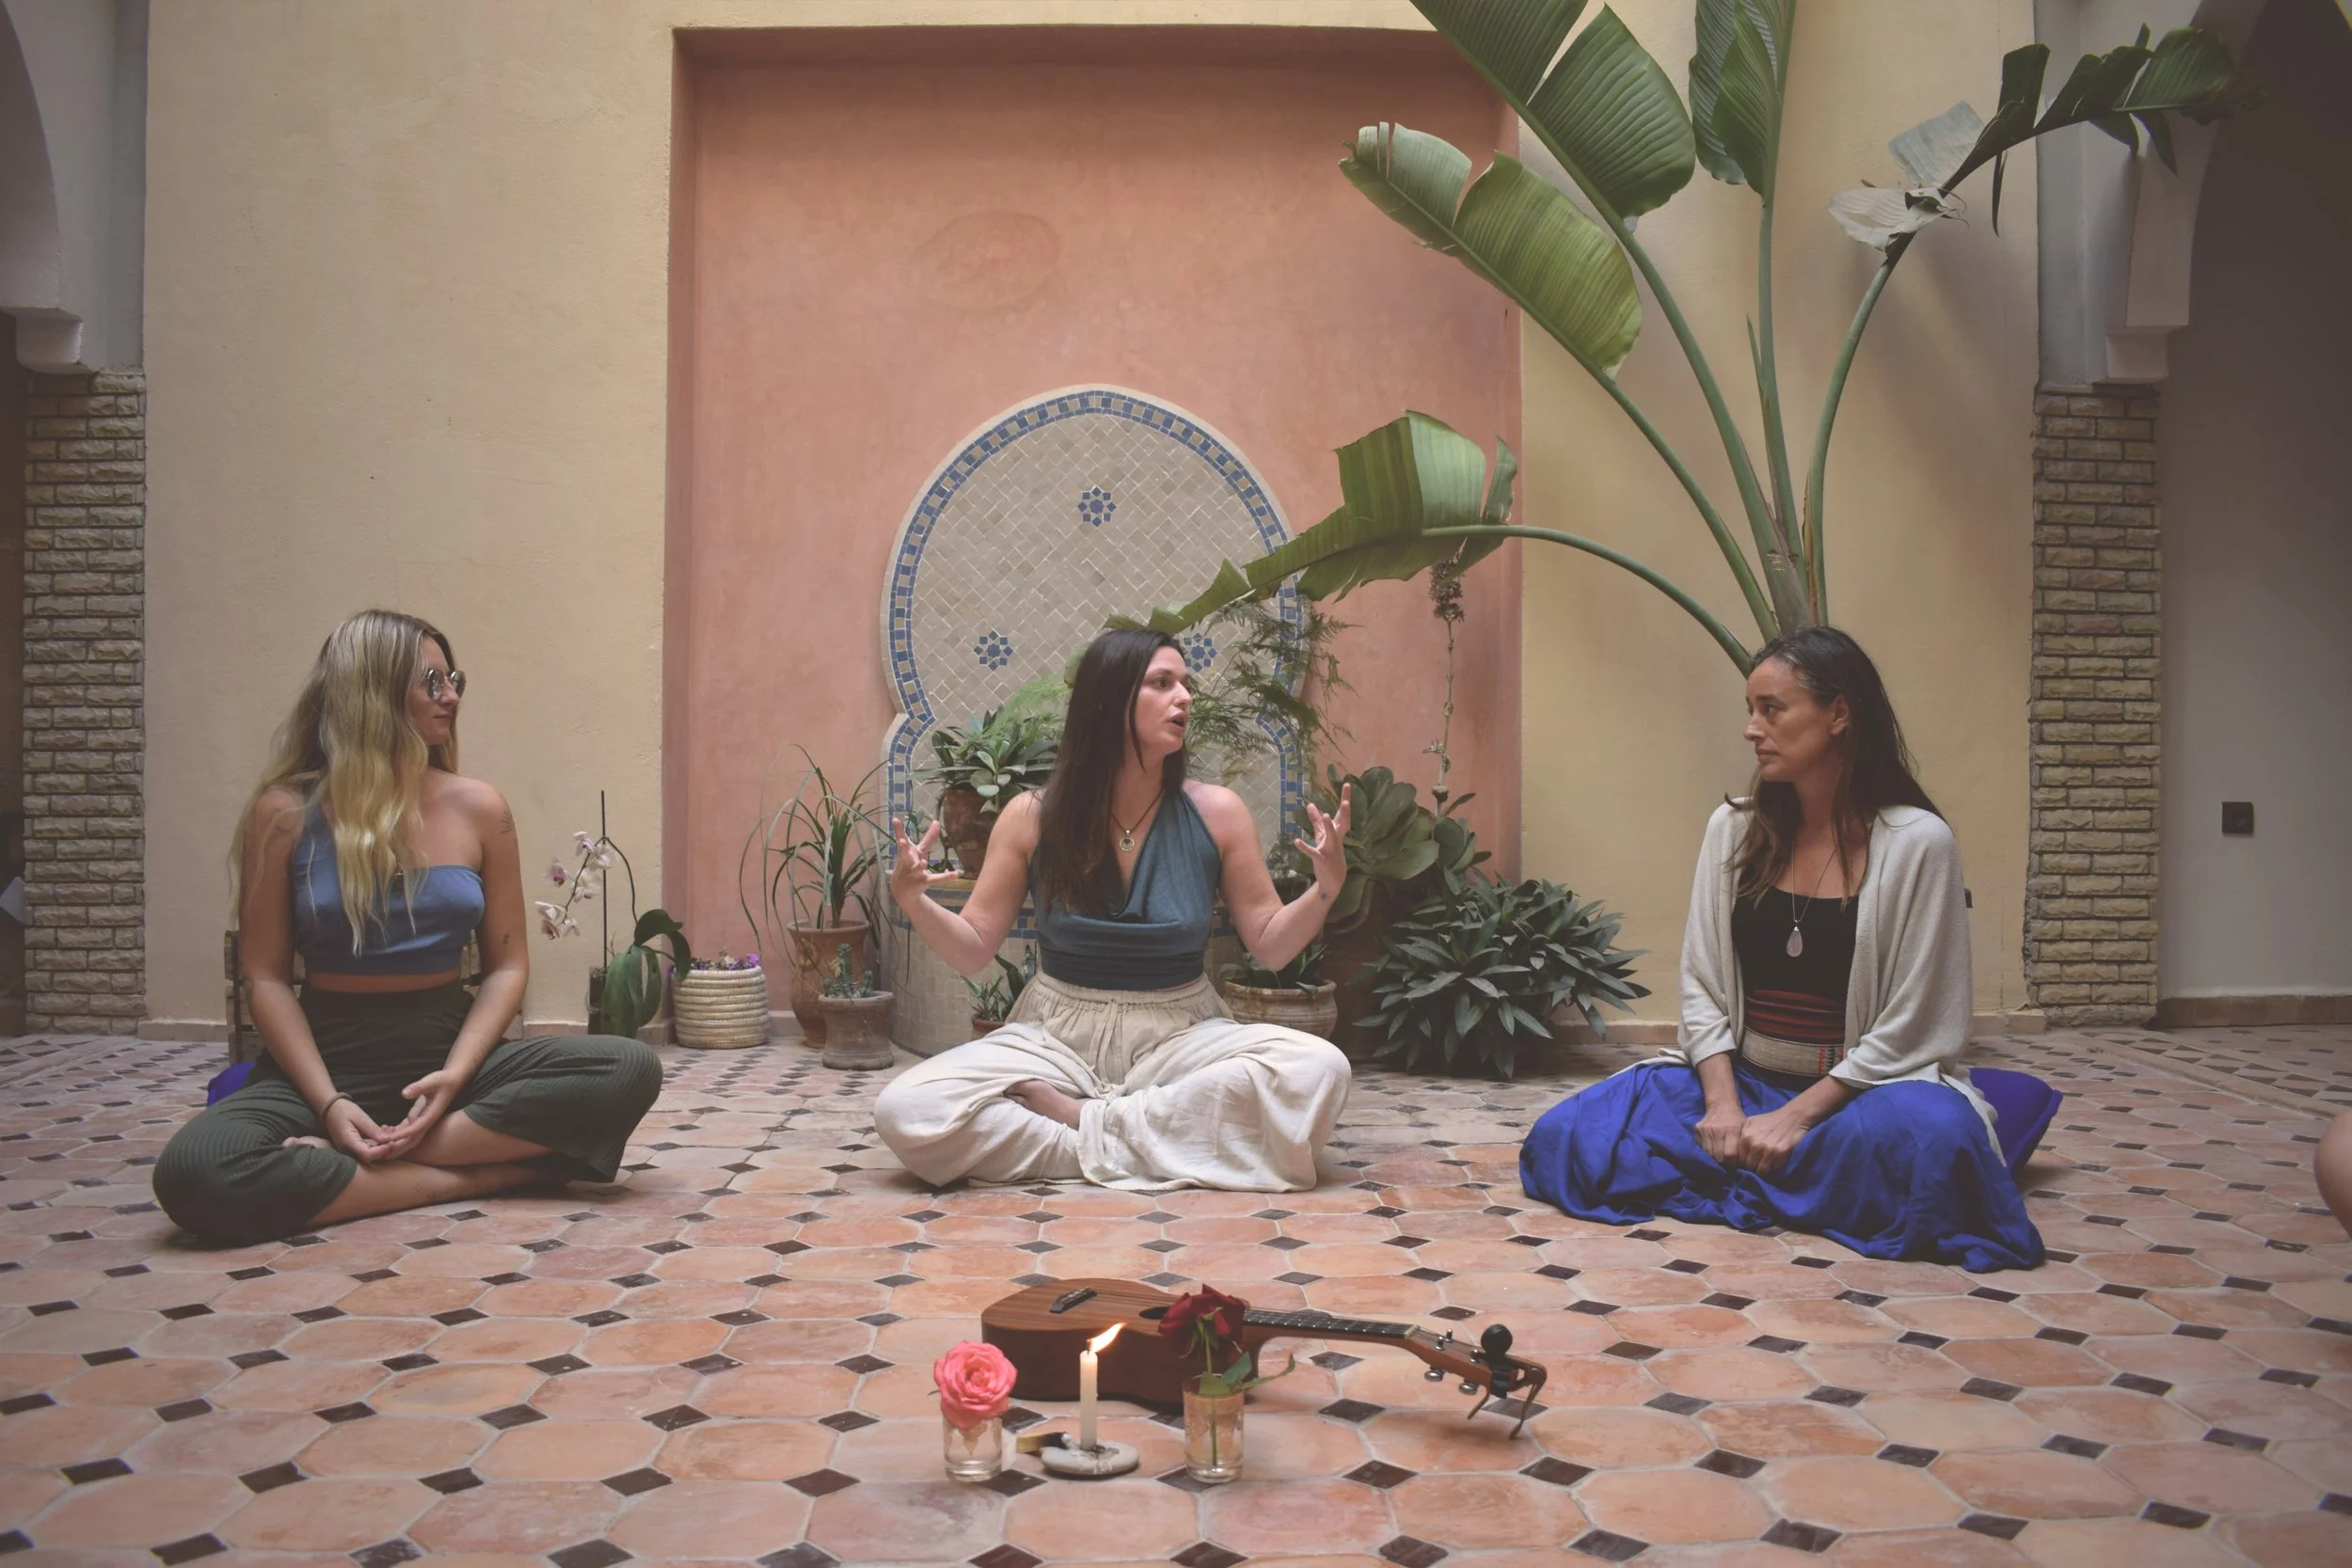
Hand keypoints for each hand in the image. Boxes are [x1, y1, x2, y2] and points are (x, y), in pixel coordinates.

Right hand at [320, 1097, 400, 1164]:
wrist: (329, 1108)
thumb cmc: (343, 1110)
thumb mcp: (360, 1117)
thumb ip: (373, 1130)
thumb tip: (388, 1140)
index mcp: (348, 1143)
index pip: (368, 1155)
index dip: (383, 1150)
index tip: (393, 1141)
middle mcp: (348, 1150)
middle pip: (371, 1156)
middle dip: (386, 1147)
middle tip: (395, 1134)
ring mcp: (350, 1150)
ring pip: (371, 1153)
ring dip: (383, 1144)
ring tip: (391, 1129)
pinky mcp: (353, 1147)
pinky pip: (368, 1148)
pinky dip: (378, 1141)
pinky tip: (384, 1131)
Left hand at [374, 1068, 466, 1159]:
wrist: (452, 1080)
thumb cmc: (443, 1080)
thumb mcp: (432, 1081)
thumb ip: (418, 1087)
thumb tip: (404, 1094)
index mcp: (431, 1115)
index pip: (414, 1129)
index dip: (400, 1135)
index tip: (386, 1139)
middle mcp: (427, 1121)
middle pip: (412, 1140)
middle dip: (398, 1148)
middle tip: (382, 1156)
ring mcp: (423, 1120)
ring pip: (408, 1136)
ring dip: (395, 1141)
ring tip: (379, 1143)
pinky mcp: (419, 1116)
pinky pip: (406, 1128)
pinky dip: (396, 1131)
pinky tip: (385, 1128)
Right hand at [890, 817, 958, 906]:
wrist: (902, 890)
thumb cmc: (910, 866)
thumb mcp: (919, 851)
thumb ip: (928, 838)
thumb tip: (937, 821)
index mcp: (907, 853)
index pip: (901, 840)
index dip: (898, 830)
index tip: (895, 819)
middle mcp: (908, 862)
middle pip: (904, 854)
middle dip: (903, 847)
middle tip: (902, 841)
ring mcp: (915, 872)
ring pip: (917, 869)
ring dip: (920, 866)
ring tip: (924, 863)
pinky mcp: (924, 881)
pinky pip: (936, 879)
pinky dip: (946, 877)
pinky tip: (956, 874)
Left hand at [1295, 784, 1351, 903]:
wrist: (1333, 879)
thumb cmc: (1329, 854)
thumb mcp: (1322, 836)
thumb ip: (1316, 821)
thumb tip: (1309, 805)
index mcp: (1337, 832)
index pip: (1342, 814)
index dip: (1344, 799)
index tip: (1346, 784)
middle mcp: (1336, 839)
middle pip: (1342, 823)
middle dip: (1345, 812)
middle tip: (1346, 801)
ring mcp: (1330, 849)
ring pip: (1331, 836)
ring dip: (1328, 827)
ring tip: (1326, 815)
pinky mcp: (1321, 859)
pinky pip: (1313, 853)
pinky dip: (1305, 847)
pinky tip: (1296, 842)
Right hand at [1694, 1101, 1745, 1166]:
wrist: (1721, 1104)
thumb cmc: (1737, 1120)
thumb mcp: (1744, 1130)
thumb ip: (1743, 1147)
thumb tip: (1741, 1166)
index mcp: (1732, 1129)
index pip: (1729, 1155)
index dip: (1732, 1162)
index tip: (1735, 1163)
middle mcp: (1717, 1129)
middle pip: (1718, 1156)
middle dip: (1723, 1162)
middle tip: (1728, 1162)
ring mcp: (1706, 1129)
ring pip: (1708, 1153)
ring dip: (1714, 1158)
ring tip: (1720, 1156)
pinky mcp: (1697, 1129)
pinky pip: (1701, 1147)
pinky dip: (1707, 1151)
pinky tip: (1713, 1149)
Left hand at [1733, 1104, 1812, 1176]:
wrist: (1792, 1117)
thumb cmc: (1770, 1120)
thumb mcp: (1751, 1123)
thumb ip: (1741, 1136)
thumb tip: (1734, 1152)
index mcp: (1745, 1136)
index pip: (1739, 1159)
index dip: (1744, 1162)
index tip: (1749, 1162)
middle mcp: (1754, 1144)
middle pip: (1749, 1166)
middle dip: (1753, 1167)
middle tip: (1759, 1165)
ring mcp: (1767, 1149)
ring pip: (1760, 1171)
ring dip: (1763, 1170)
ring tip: (1767, 1165)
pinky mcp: (1780, 1153)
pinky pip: (1773, 1169)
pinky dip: (1774, 1169)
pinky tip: (1775, 1163)